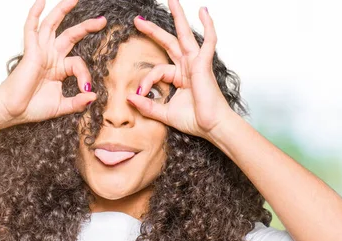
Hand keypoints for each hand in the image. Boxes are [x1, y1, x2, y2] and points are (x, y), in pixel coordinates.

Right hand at [0, 0, 105, 124]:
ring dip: (63, 11)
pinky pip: (31, 29)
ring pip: (53, 25)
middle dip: (86, 26)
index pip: (79, 63)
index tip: (86, 90)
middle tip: (102, 20)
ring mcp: (41, 52)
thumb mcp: (62, 106)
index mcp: (59, 68)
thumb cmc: (33, 107)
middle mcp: (51, 57)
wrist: (14, 111)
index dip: (85, 75)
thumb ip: (78, 102)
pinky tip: (41, 2)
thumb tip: (93, 97)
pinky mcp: (30, 51)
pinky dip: (35, 14)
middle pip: (71, 35)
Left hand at [127, 1, 235, 138]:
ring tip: (172, 0)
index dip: (146, 80)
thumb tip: (129, 98)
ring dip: (178, 17)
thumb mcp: (164, 113)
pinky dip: (208, 26)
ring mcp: (197, 63)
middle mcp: (188, 67)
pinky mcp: (204, 64)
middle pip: (169, 42)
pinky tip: (203, 11)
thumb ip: (147, 106)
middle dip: (153, 30)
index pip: (157, 70)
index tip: (140, 93)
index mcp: (180, 77)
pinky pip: (208, 41)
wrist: (212, 127)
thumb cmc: (195, 121)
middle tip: (138, 20)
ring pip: (185, 35)